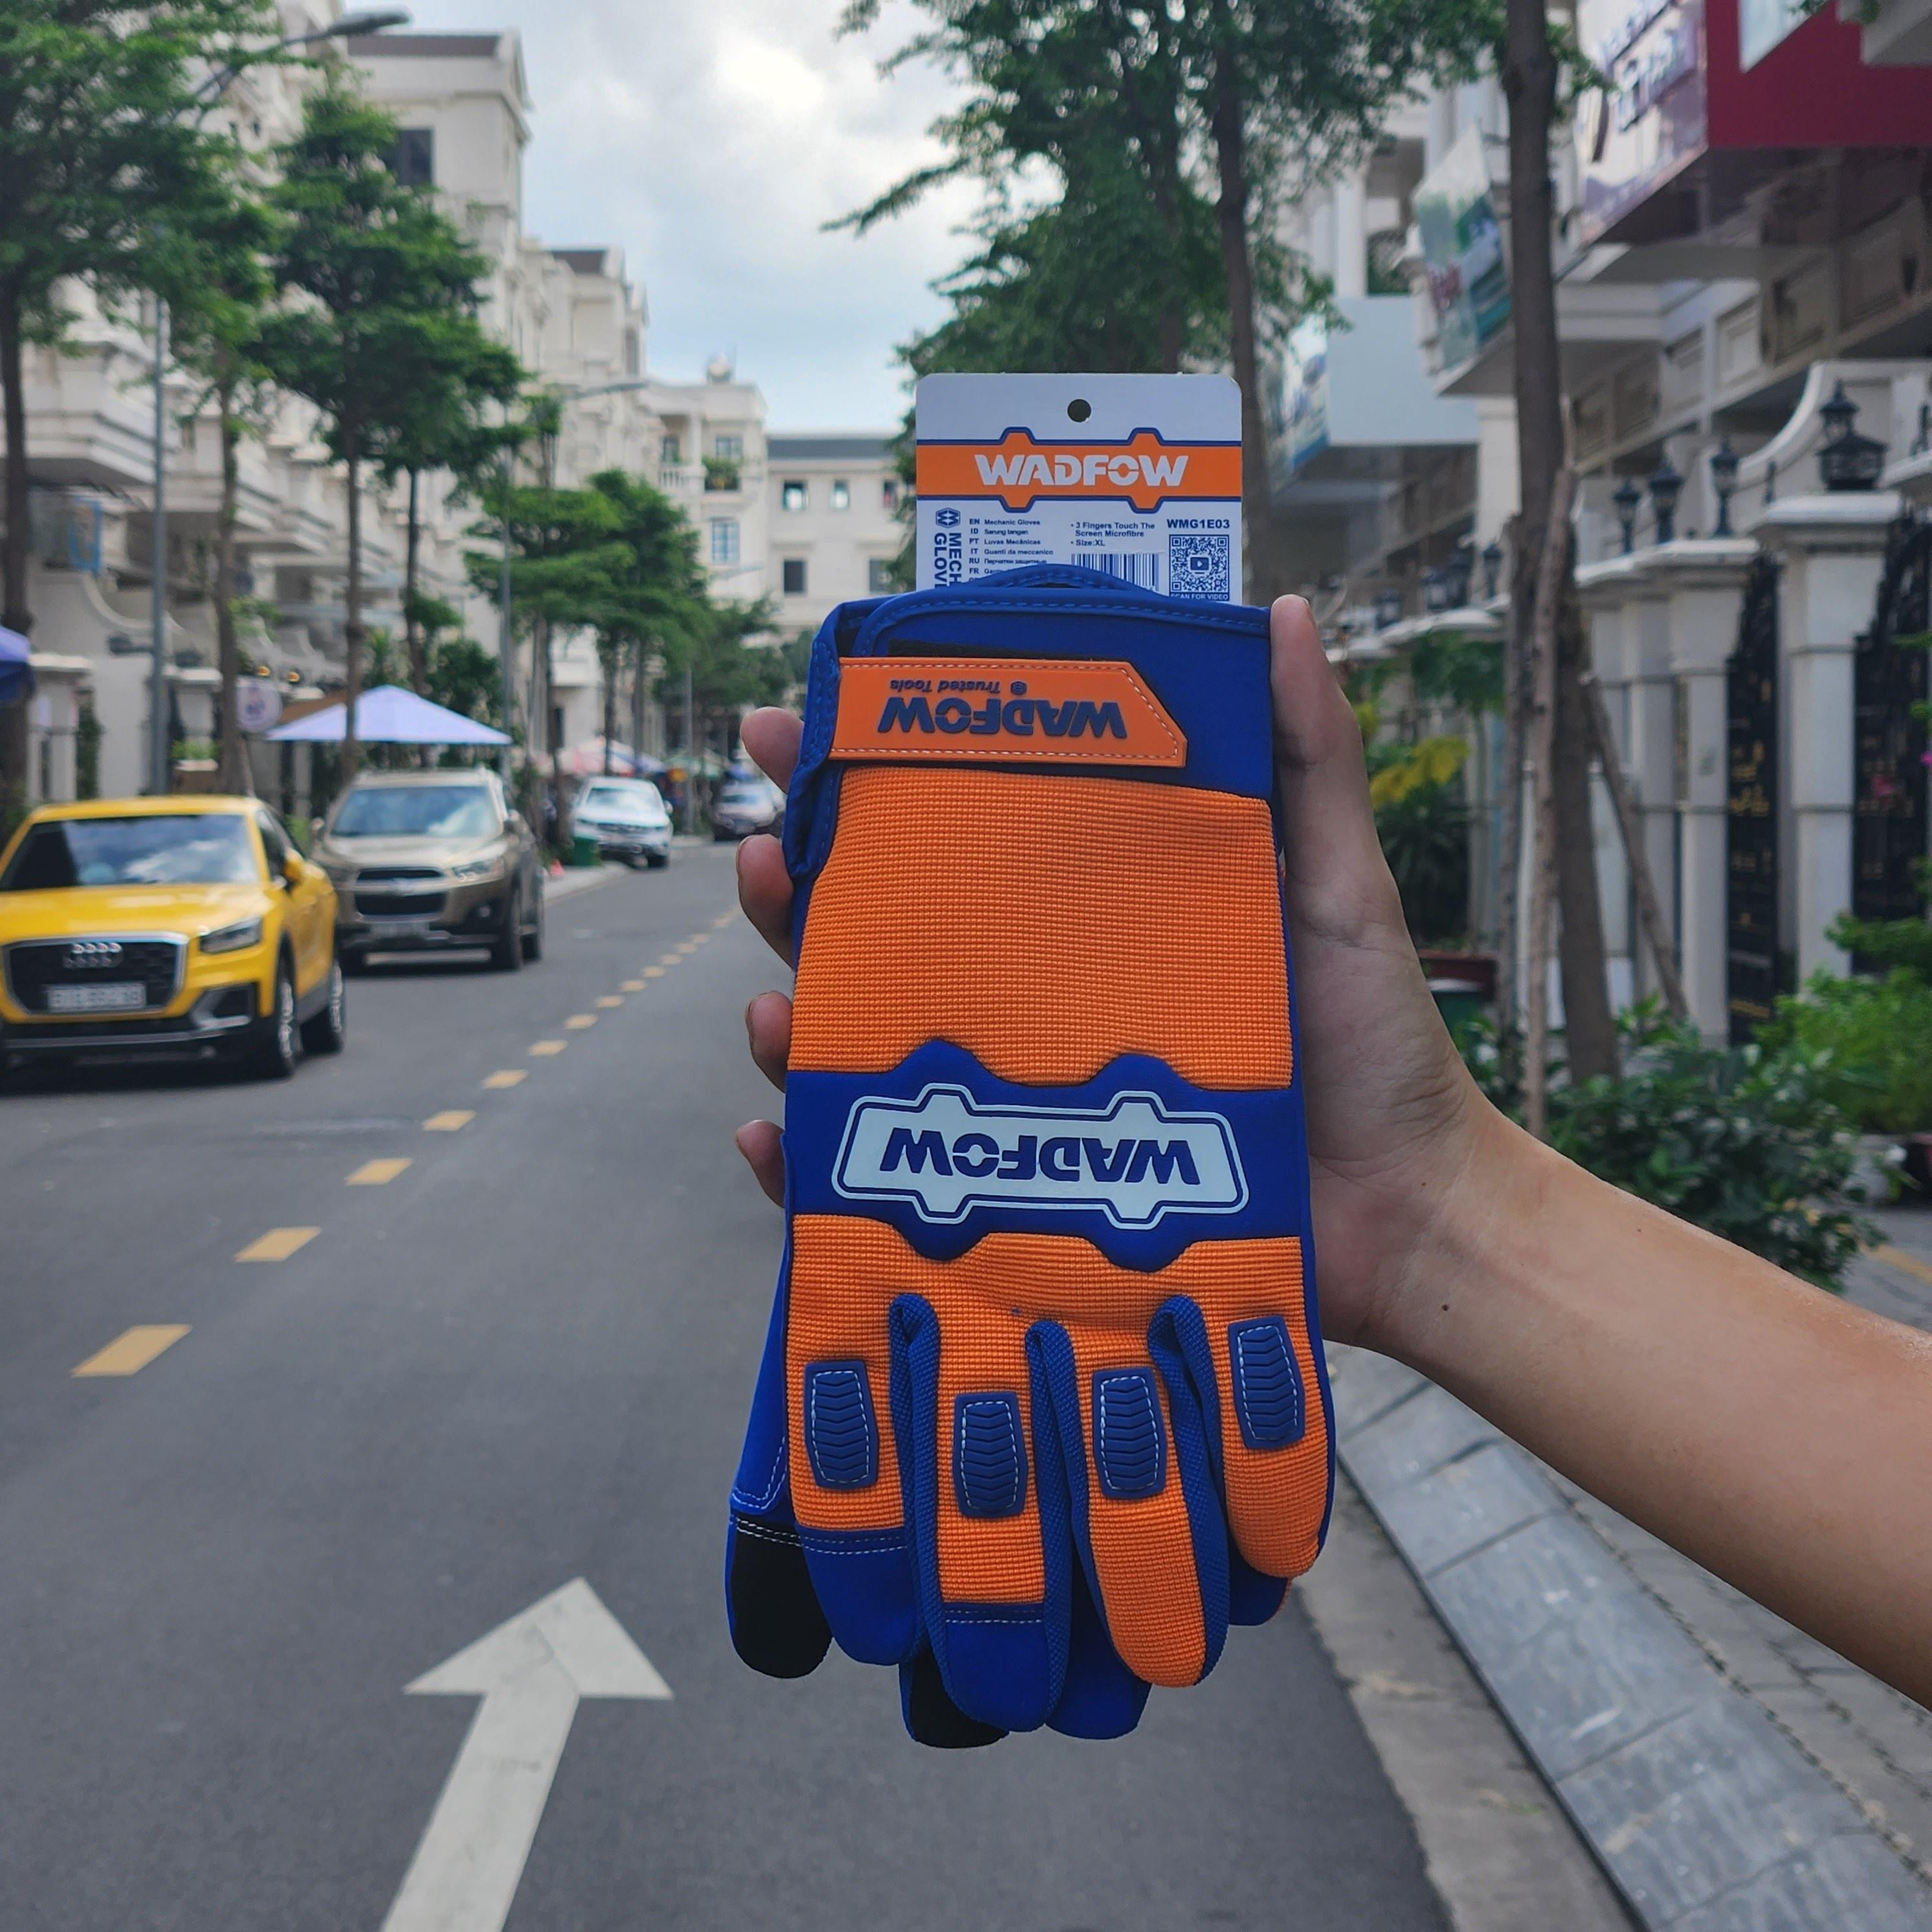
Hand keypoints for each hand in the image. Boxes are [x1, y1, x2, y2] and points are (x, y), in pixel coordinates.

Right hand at [732, 596, 1488, 1350]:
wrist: (1406, 1213)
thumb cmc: (1373, 1040)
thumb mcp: (1338, 881)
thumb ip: (1306, 756)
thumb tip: (1280, 608)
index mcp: (1090, 910)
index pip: (958, 828)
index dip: (868, 772)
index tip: (799, 720)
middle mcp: (1036, 992)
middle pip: (883, 930)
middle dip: (795, 888)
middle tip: (758, 850)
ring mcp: (1018, 1094)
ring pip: (865, 1046)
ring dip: (793, 1014)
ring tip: (774, 1001)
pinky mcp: (1019, 1189)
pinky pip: (888, 1180)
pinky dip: (810, 1166)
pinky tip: (773, 1139)